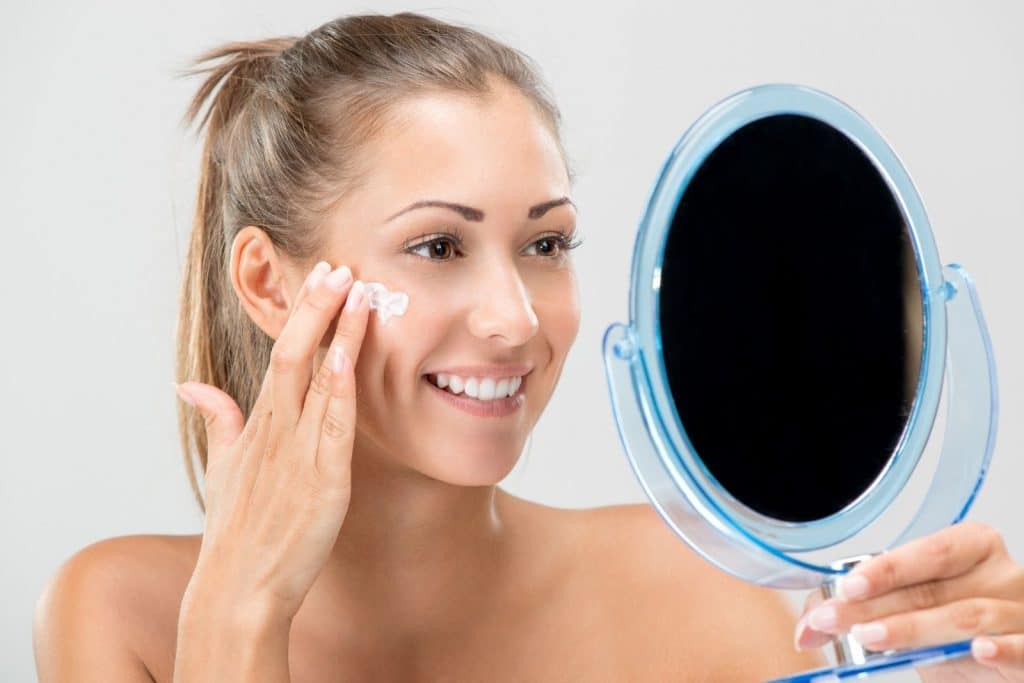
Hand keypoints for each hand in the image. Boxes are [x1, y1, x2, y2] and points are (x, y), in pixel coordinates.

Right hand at [175, 260, 369, 622]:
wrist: (237, 588)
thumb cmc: (235, 529)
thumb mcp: (223, 467)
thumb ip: (217, 420)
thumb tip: (190, 386)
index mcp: (258, 424)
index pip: (282, 355)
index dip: (303, 314)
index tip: (322, 276)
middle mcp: (276, 431)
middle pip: (295, 354)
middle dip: (317, 307)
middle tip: (339, 266)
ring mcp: (298, 454)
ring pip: (318, 380)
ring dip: (339, 333)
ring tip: (359, 292)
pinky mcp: (323, 481)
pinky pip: (333, 426)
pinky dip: (340, 390)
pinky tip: (350, 356)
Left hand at [793, 522, 1023, 678]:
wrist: (1000, 668)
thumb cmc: (954, 627)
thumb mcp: (909, 609)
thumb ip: (861, 608)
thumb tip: (808, 626)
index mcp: (972, 547)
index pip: (929, 551)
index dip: (887, 568)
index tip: (848, 586)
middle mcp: (1001, 574)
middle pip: (934, 588)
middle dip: (875, 606)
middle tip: (833, 620)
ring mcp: (1022, 612)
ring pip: (966, 617)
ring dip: (912, 629)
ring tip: (869, 637)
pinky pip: (1021, 648)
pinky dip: (999, 649)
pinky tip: (975, 651)